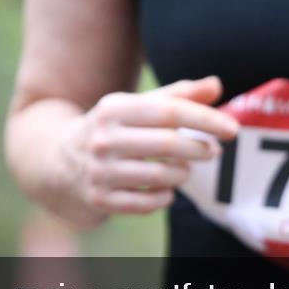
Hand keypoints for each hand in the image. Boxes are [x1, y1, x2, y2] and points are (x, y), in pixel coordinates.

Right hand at [59, 76, 238, 222]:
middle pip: (168, 144)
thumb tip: (216, 85)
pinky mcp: (99, 199)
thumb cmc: (113, 128)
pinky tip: (167, 190)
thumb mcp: (137, 105)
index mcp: (114, 107)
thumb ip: (178, 95)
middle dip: (199, 149)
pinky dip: (165, 197)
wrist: (56, 161)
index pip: (170, 111)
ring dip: (182, 174)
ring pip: (160, 176)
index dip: (206, 120)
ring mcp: (98, 171)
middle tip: (214, 152)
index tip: (233, 128)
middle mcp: (103, 138)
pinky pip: (147, 203)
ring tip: (185, 169)